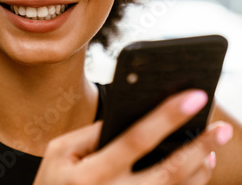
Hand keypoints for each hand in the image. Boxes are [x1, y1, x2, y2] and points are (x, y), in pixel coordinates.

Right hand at [33, 90, 232, 184]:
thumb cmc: (53, 182)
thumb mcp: (58, 152)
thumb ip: (90, 134)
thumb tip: (127, 119)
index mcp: (92, 173)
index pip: (137, 139)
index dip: (167, 116)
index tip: (194, 97)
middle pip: (168, 171)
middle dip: (199, 146)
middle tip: (221, 128)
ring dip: (200, 167)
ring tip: (212, 145)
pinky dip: (190, 184)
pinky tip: (198, 168)